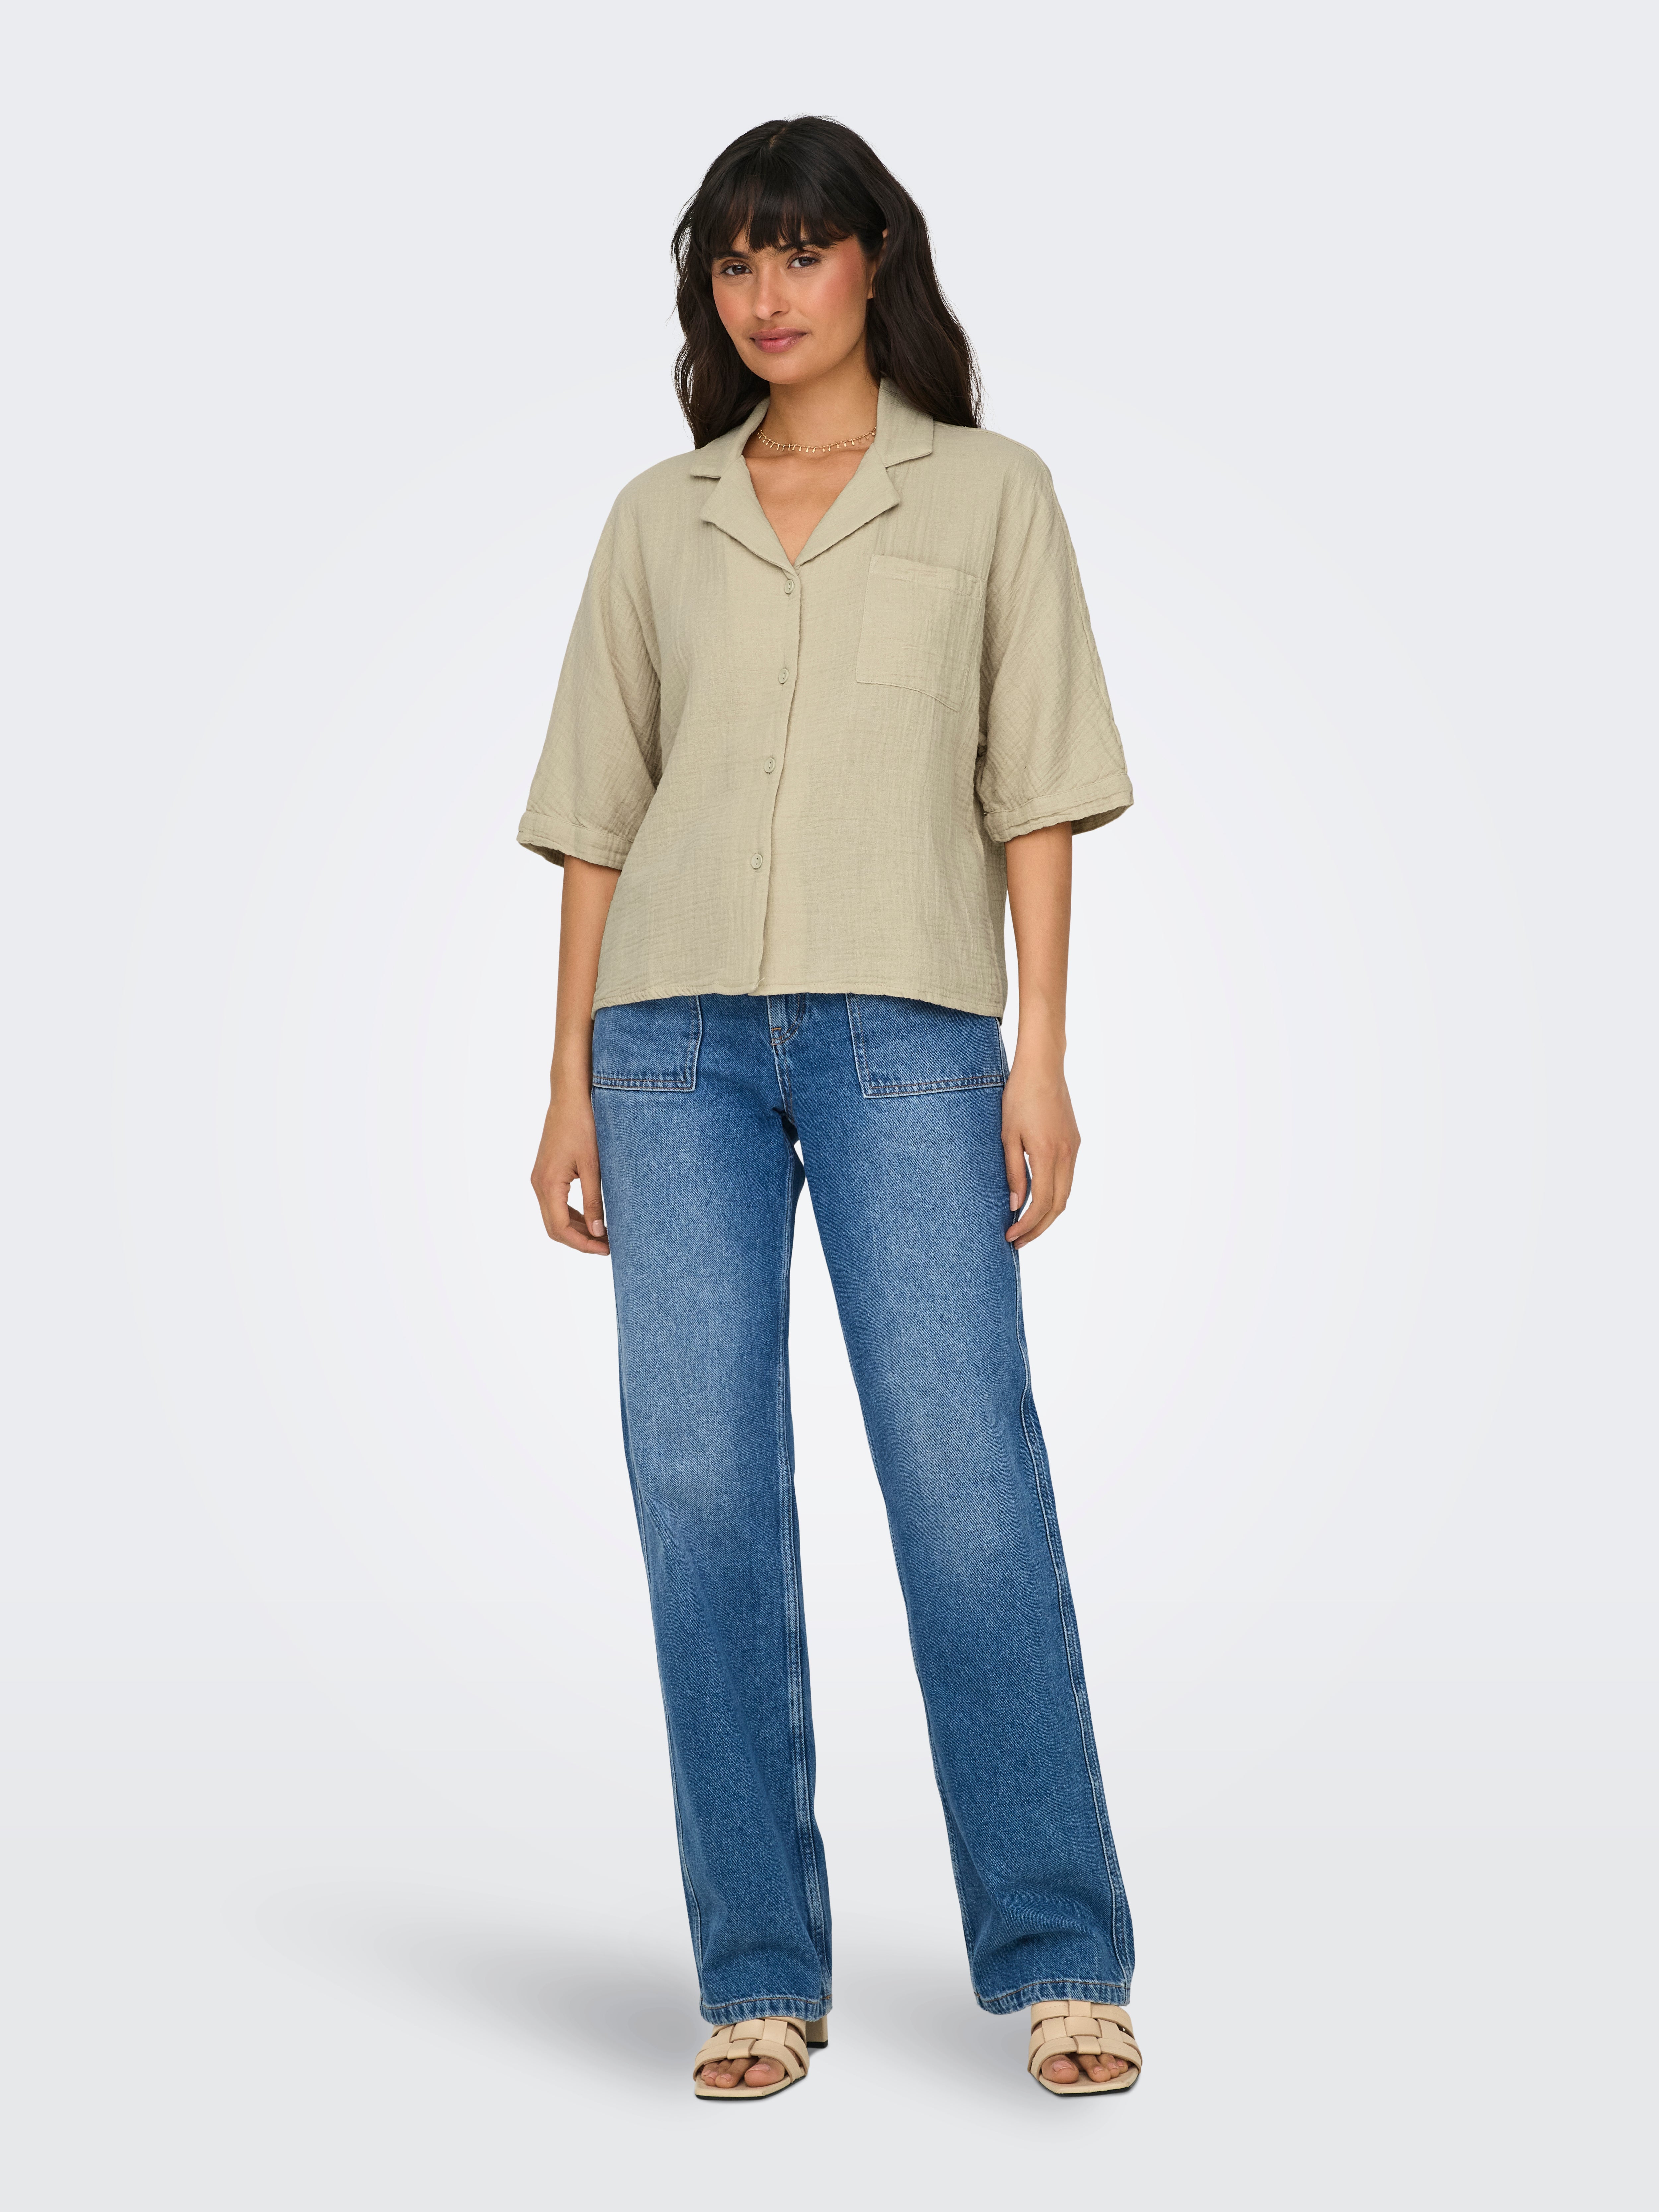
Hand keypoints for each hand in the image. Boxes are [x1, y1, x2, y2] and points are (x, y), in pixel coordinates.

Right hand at [530, 1080, 609, 1254]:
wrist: (569, 1099)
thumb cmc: (583, 1126)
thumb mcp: (593, 1166)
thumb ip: (594, 1201)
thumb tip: (598, 1232)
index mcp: (548, 1184)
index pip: (560, 1229)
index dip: (583, 1244)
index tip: (606, 1249)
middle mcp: (539, 1184)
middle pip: (554, 1227)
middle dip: (580, 1240)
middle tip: (607, 1246)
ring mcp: (539, 1179)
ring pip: (553, 1217)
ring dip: (576, 1229)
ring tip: (602, 1234)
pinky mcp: (545, 1173)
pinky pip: (554, 1203)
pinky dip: (571, 1215)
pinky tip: (591, 1217)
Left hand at [1001, 1053, 1080, 1247]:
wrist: (1043, 1068)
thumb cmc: (1019, 1097)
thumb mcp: (1008, 1135)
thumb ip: (1014, 1172)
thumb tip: (1016, 1205)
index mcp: (1048, 1153)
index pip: (1042, 1203)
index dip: (1027, 1225)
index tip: (1010, 1236)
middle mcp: (1067, 1155)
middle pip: (1058, 1205)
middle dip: (1038, 1228)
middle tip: (1017, 1241)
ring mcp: (1074, 1149)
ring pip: (1066, 1193)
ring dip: (1048, 1214)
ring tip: (1026, 1226)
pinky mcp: (1075, 1142)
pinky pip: (1067, 1178)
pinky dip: (1054, 1195)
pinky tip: (1038, 1199)